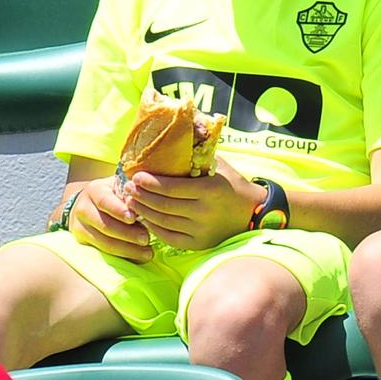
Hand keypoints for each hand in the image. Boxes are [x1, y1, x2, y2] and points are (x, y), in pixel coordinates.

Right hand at [68, 176, 153, 263]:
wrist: (89, 203)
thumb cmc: (114, 192)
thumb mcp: (120, 186)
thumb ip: (132, 192)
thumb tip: (148, 201)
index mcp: (95, 190)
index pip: (105, 201)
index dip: (119, 210)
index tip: (134, 218)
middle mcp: (84, 208)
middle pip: (105, 225)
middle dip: (127, 234)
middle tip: (146, 239)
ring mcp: (80, 227)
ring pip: (104, 242)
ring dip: (127, 249)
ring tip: (147, 252)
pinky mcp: (82, 242)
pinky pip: (103, 251)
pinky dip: (123, 256)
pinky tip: (138, 258)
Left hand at [126, 156, 264, 250]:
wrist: (252, 213)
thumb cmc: (233, 184)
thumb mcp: (220, 165)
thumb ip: (199, 154)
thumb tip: (177, 134)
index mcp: (209, 190)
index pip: (171, 188)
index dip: (150, 183)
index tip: (135, 176)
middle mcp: (204, 212)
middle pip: (163, 205)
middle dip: (142, 196)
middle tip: (127, 188)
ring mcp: (200, 230)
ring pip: (162, 222)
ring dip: (143, 211)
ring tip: (131, 201)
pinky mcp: (197, 244)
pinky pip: (168, 236)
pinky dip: (153, 227)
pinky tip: (144, 217)